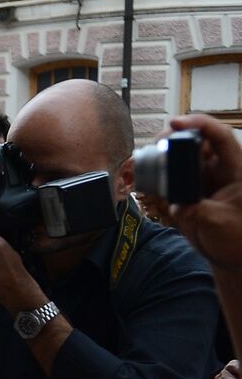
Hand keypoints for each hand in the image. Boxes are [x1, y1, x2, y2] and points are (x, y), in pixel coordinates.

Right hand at [161, 115, 241, 270]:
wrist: (230, 255)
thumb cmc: (237, 238)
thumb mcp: (220, 223)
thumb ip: (198, 212)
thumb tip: (178, 206)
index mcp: (236, 169)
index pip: (220, 137)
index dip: (200, 124)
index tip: (176, 123)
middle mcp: (219, 169)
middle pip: (196, 140)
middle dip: (174, 137)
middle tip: (157, 145)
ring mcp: (203, 178)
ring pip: (181, 156)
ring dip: (162, 155)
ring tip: (146, 162)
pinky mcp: (188, 190)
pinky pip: (171, 176)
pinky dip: (156, 175)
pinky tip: (144, 178)